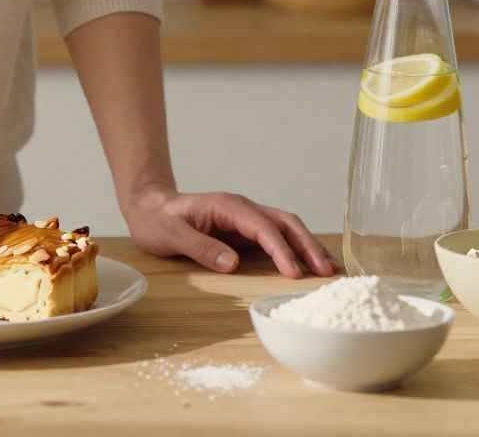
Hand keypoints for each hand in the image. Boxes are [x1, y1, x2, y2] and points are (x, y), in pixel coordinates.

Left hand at [121, 184, 338, 278]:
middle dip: (307, 246)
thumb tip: (232, 263)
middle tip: (327, 271)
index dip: (281, 250)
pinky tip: (308, 264)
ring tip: (329, 269)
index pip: (262, 228)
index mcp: (227, 206)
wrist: (149, 207)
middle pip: (284, 223)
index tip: (294, 272)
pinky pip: (276, 237)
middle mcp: (242, 209)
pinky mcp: (245, 230)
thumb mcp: (171, 235)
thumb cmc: (157, 219)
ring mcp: (246, 218)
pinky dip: (295, 249)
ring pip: (285, 228)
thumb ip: (200, 247)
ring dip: (308, 247)